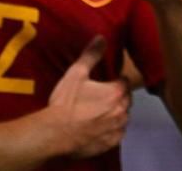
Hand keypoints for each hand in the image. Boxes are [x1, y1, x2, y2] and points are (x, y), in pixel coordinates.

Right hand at [48, 36, 130, 158]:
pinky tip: (104, 127)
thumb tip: (101, 38)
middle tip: (105, 96)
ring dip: (118, 113)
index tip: (109, 82)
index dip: (117, 81)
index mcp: (116, 92)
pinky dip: (114, 130)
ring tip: (105, 112)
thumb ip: (90, 55)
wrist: (55, 133)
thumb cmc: (66, 103)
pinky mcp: (110, 143)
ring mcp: (117, 128)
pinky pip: (119, 134)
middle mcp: (121, 110)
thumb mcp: (76, 74)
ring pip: (124, 117)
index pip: (125, 82)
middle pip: (127, 100)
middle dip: (119, 97)